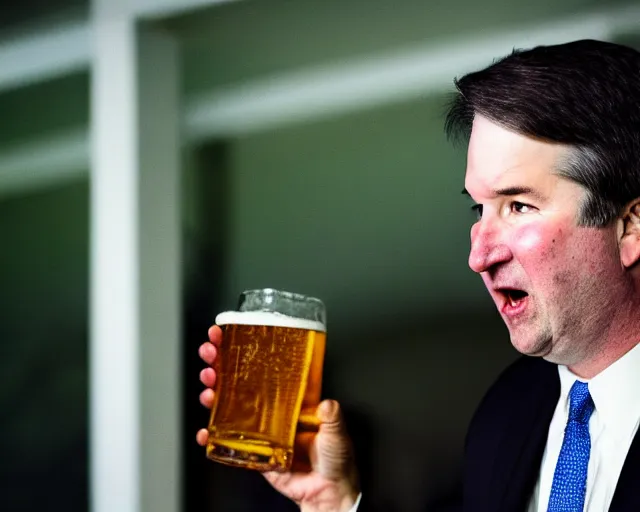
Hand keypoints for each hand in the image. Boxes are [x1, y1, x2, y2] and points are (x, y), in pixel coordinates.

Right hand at [196, 325, 360, 511]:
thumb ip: (332, 418)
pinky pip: (226, 442)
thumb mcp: (336, 433)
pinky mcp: (252, 452)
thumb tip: (326, 403)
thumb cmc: (335, 460)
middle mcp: (272, 411)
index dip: (246, 351)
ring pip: (228, 405)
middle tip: (211, 352)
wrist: (327, 494)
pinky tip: (205, 430)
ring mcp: (259, 430)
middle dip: (221, 364)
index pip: (265, 368)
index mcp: (291, 400)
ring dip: (214, 391)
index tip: (232, 335)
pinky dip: (211, 435)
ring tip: (208, 384)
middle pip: (239, 381)